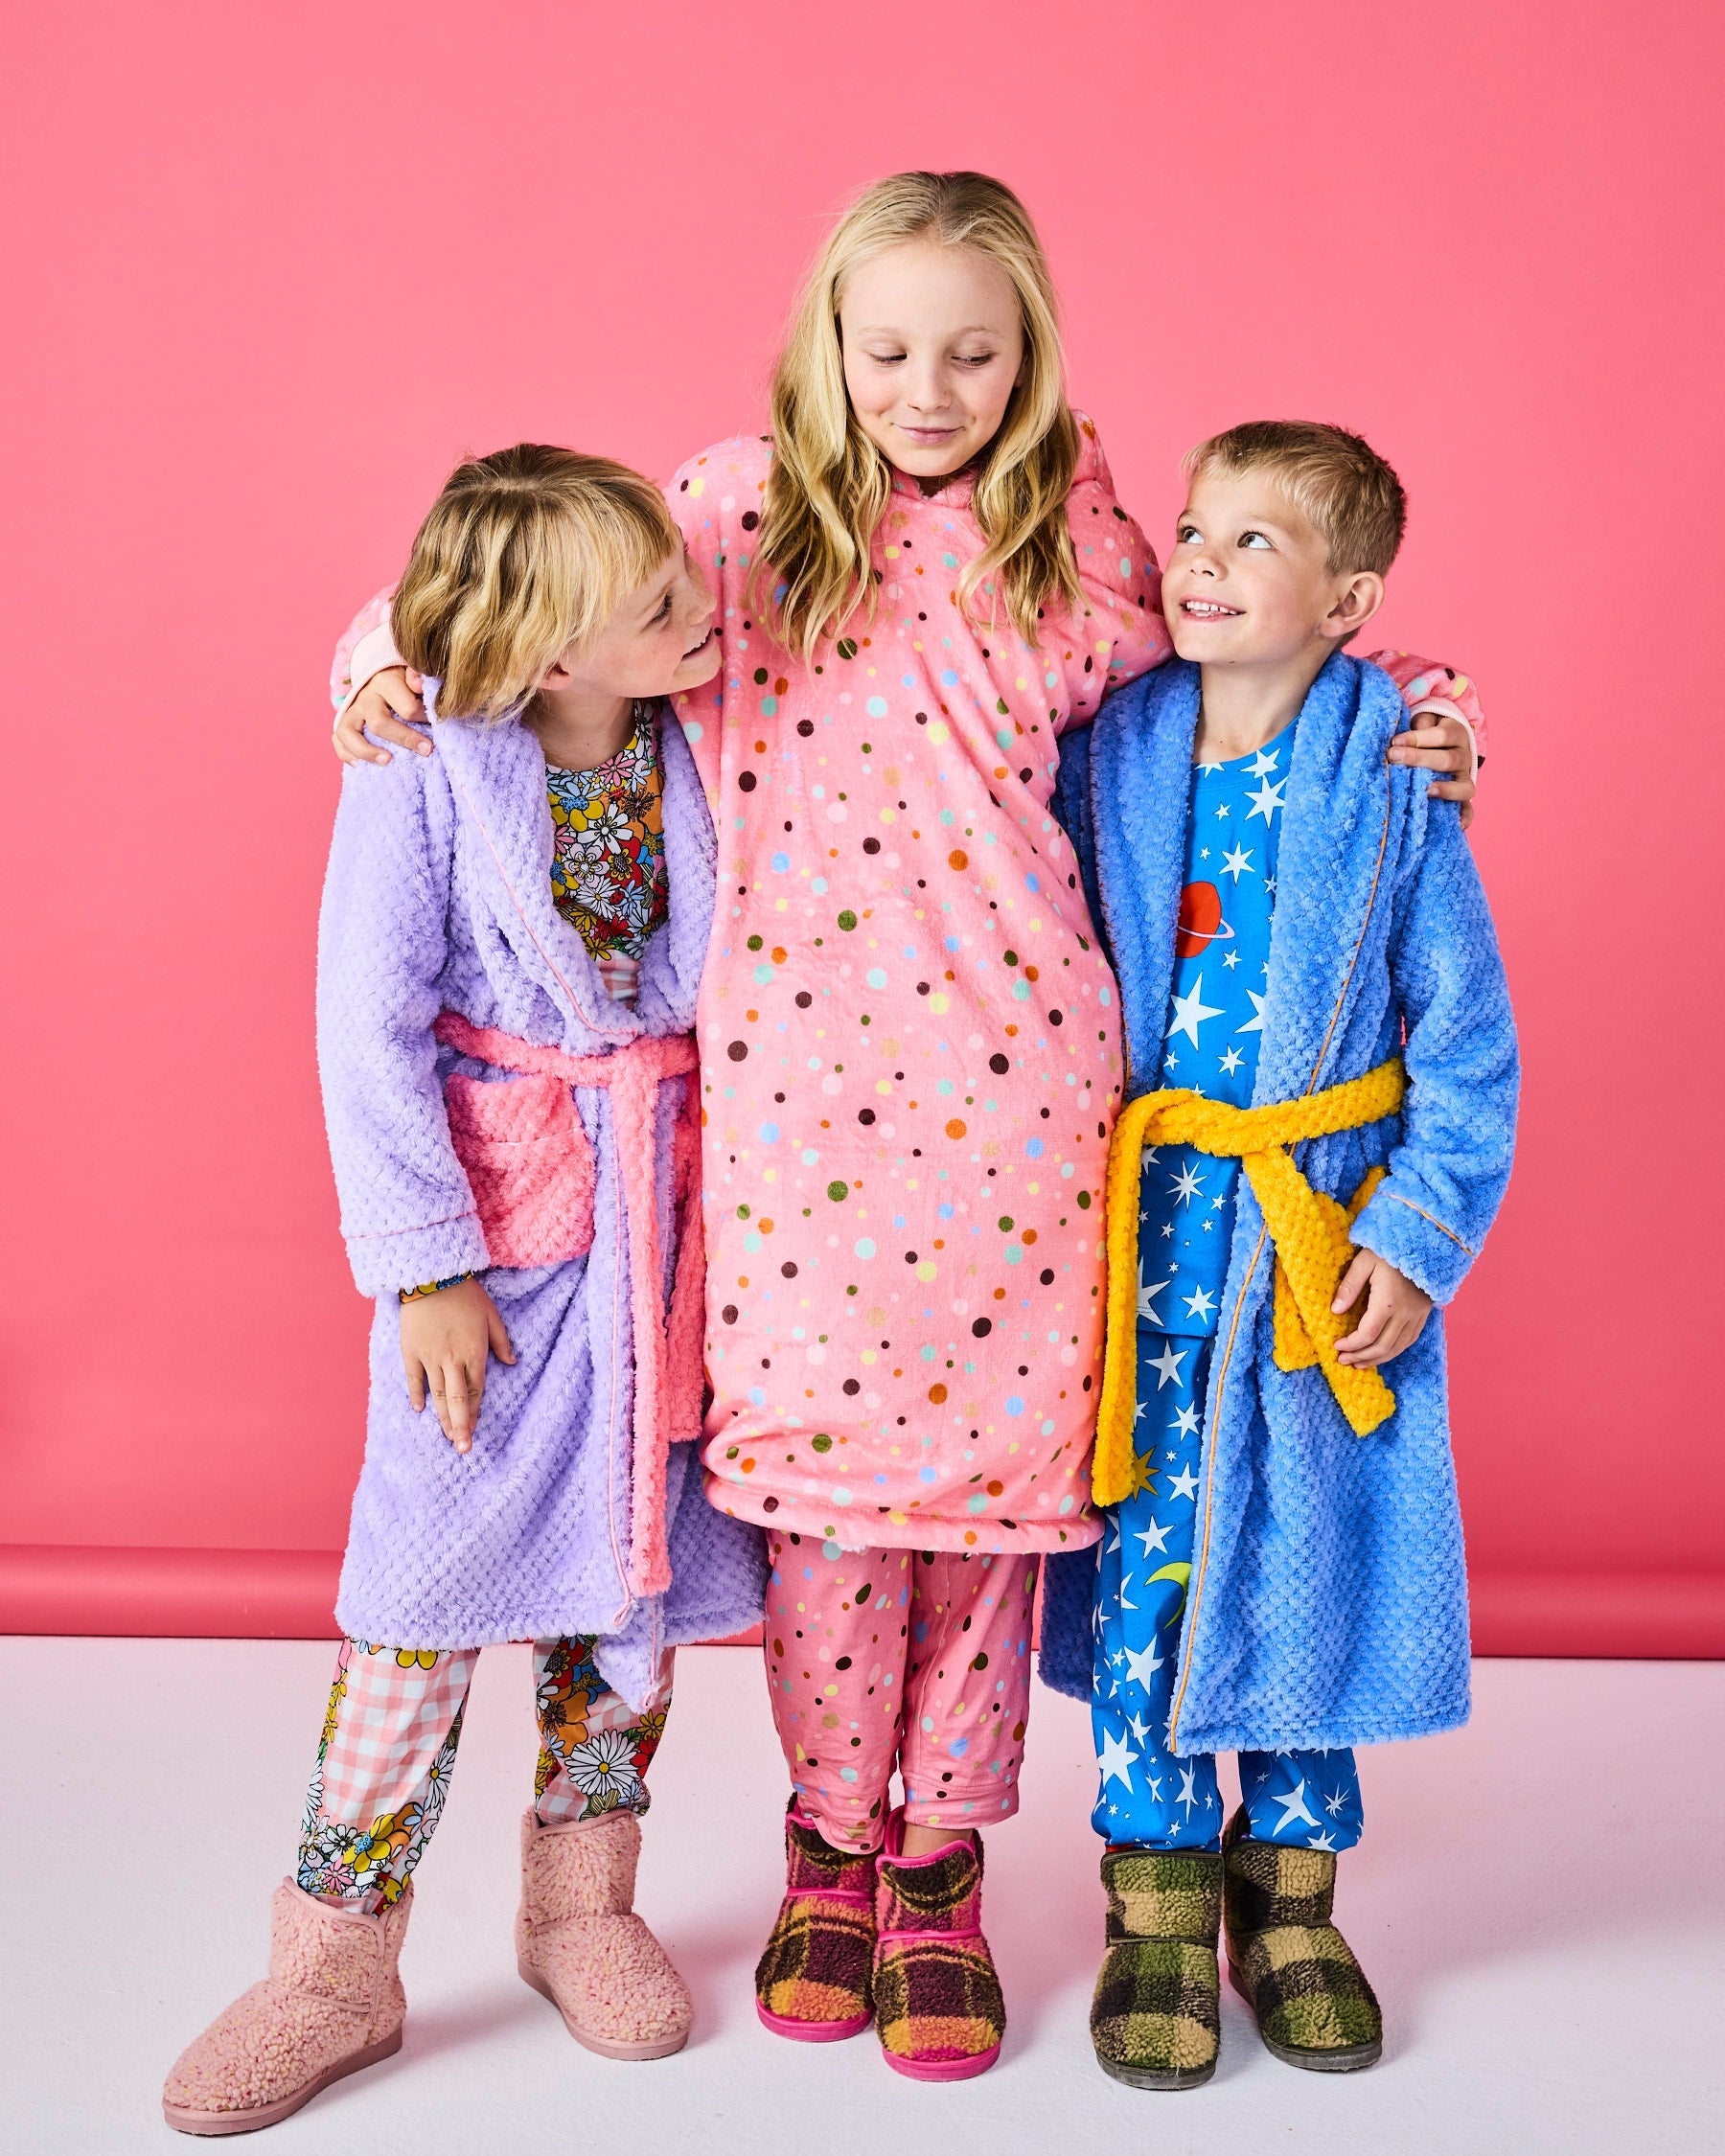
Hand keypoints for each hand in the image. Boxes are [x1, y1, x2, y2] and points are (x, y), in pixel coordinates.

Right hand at [335, 667, 432, 765]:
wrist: (381, 672)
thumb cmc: (404, 678)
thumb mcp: (414, 673)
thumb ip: (419, 677)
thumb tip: (419, 685)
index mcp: (386, 682)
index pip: (407, 708)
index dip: (425, 718)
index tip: (438, 724)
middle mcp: (365, 696)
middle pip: (379, 723)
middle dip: (404, 739)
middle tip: (426, 750)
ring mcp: (352, 710)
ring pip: (348, 733)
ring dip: (367, 751)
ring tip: (388, 762)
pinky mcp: (344, 722)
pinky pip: (337, 740)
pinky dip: (345, 754)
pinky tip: (360, 766)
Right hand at [399, 1278, 514, 1452]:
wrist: (432, 1276)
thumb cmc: (466, 1294)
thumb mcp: (492, 1315)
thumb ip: (502, 1341)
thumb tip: (512, 1362)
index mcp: (474, 1352)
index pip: (475, 1390)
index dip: (474, 1413)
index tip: (474, 1432)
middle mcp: (452, 1359)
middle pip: (456, 1399)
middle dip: (460, 1426)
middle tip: (463, 1448)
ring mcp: (430, 1357)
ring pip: (437, 1393)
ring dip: (442, 1417)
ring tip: (446, 1436)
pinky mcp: (411, 1351)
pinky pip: (413, 1378)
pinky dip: (416, 1394)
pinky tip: (420, 1410)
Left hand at [1331, 1249, 1431, 1368]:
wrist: (1422, 1242)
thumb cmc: (1388, 1250)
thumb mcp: (1363, 1262)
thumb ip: (1349, 1287)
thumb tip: (1336, 1311)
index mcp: (1388, 1302)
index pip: (1368, 1334)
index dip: (1351, 1345)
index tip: (1337, 1346)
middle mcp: (1405, 1313)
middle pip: (1383, 1346)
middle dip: (1361, 1357)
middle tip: (1344, 1361)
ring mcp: (1417, 1315)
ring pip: (1398, 1347)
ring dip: (1378, 1358)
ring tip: (1359, 1363)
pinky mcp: (1424, 1313)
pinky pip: (1410, 1339)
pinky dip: (1394, 1350)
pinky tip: (1382, 1353)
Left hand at [1388, 713, 1475, 828]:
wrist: (1445, 740)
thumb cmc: (1427, 730)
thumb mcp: (1425, 720)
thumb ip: (1417, 725)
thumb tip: (1401, 740)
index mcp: (1456, 733)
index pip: (1441, 735)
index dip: (1418, 738)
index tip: (1395, 742)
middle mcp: (1464, 756)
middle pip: (1448, 760)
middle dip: (1419, 759)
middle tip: (1394, 757)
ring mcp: (1464, 778)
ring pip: (1462, 786)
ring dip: (1445, 790)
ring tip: (1426, 791)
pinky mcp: (1462, 795)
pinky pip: (1468, 808)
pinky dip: (1465, 817)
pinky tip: (1458, 825)